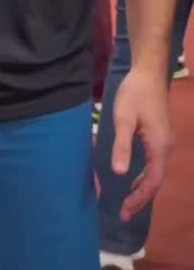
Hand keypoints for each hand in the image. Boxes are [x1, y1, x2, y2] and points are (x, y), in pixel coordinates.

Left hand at [111, 67, 173, 220]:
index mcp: (159, 146)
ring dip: (142, 188)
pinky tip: (134, 178)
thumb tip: (120, 174)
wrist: (149, 72)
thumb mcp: (123, 118)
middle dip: (140, 198)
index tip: (125, 212)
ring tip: (128, 201)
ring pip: (156, 173)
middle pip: (156, 181)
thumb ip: (122, 146)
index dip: (139, 199)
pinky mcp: (161, 136)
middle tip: (124, 213)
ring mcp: (165, 142)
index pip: (152, 182)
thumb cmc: (135, 93)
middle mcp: (166, 147)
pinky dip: (145, 176)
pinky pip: (155, 164)